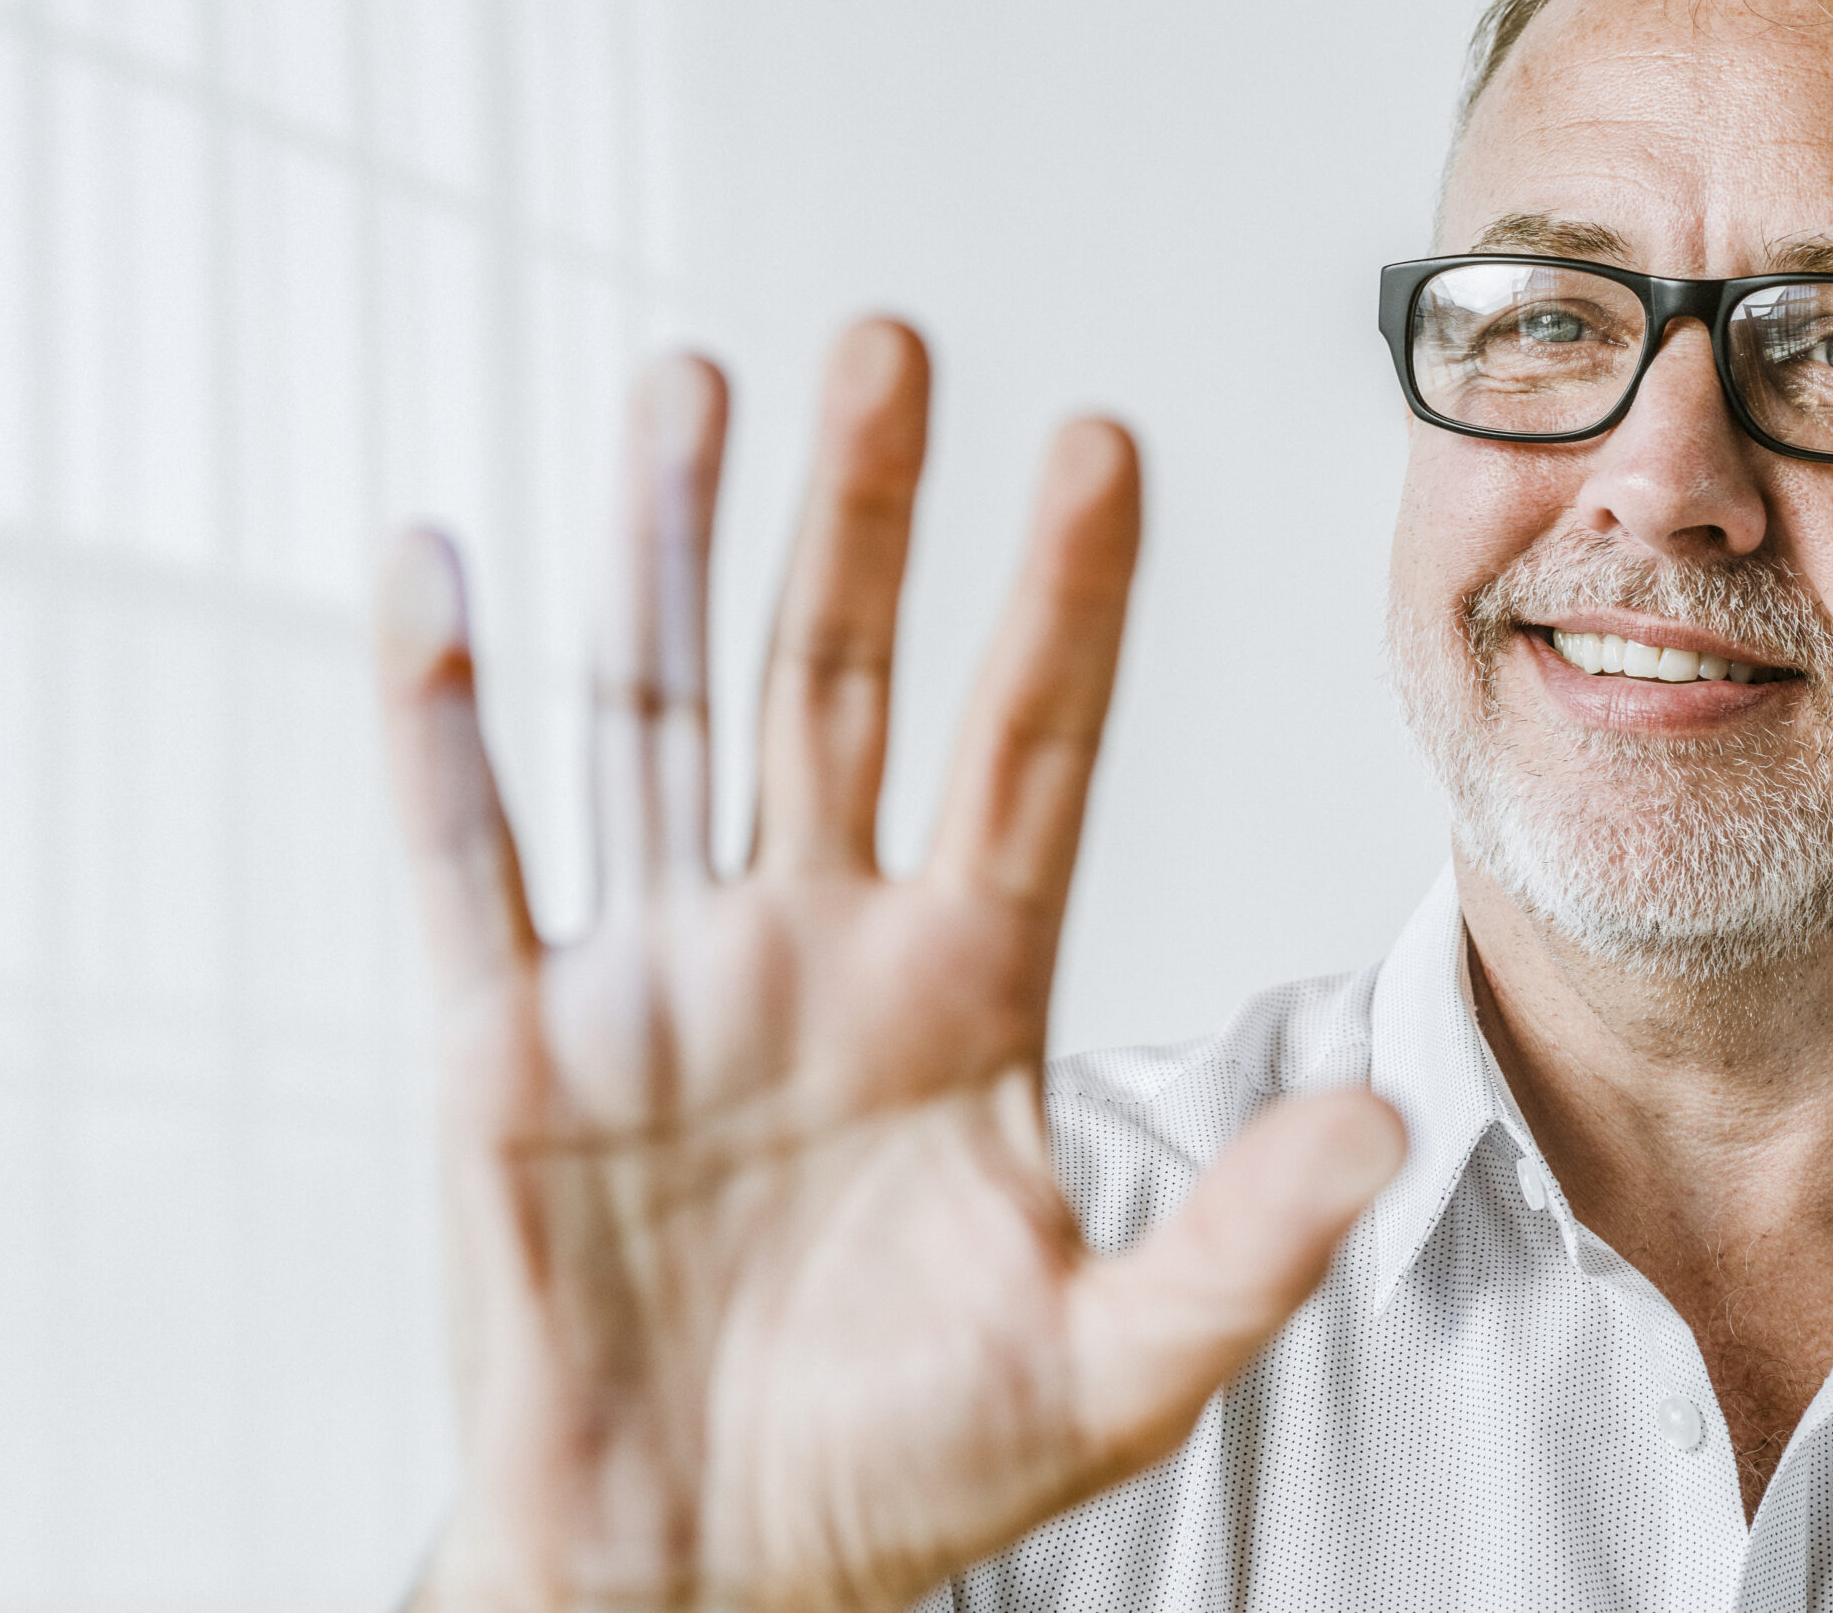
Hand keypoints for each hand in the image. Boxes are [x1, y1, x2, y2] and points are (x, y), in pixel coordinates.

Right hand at [375, 322, 1403, 1612]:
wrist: (702, 1568)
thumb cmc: (907, 1470)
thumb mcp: (1110, 1367)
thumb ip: (1241, 1240)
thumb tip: (1396, 1123)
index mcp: (965, 989)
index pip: (1031, 753)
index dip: (1064, 606)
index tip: (1103, 445)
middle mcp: (817, 941)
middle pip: (843, 684)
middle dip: (864, 517)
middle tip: (894, 341)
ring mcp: (659, 972)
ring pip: (660, 716)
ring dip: (667, 551)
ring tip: (693, 381)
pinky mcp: (509, 1037)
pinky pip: (467, 852)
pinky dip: (438, 718)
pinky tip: (437, 568)